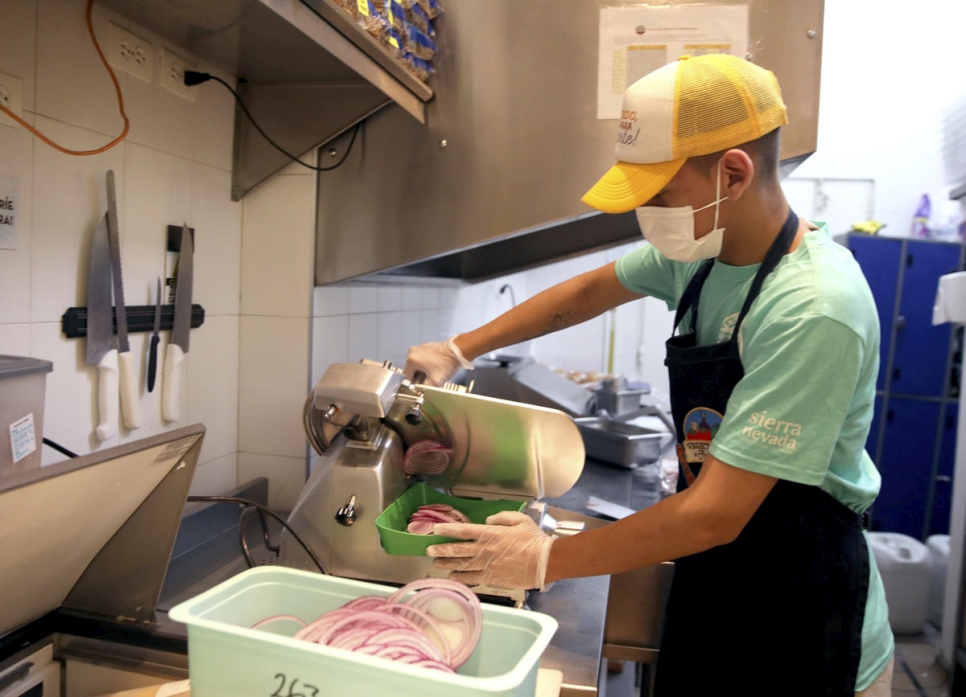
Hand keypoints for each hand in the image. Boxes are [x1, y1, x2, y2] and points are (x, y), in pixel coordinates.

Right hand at [403, 336, 473, 385]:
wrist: (458, 351)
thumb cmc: (446, 365)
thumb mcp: (435, 382)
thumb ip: (424, 388)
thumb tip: (420, 390)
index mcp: (411, 360)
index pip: (407, 377)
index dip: (415, 383)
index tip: (423, 385)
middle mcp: (412, 352)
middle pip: (411, 369)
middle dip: (419, 376)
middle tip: (429, 379)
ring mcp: (419, 347)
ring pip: (416, 364)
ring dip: (422, 370)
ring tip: (433, 373)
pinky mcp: (425, 346)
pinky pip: (421, 358)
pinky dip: (425, 363)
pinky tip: (434, 366)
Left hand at [427, 511, 554, 590]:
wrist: (544, 562)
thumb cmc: (533, 540)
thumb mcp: (519, 520)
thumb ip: (501, 517)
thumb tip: (488, 521)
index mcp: (490, 534)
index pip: (463, 531)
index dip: (448, 530)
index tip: (436, 530)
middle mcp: (484, 550)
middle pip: (457, 550)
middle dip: (441, 550)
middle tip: (428, 551)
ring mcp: (487, 566)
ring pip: (462, 566)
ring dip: (447, 565)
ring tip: (436, 564)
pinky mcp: (491, 579)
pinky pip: (472, 579)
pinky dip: (461, 578)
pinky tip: (453, 577)